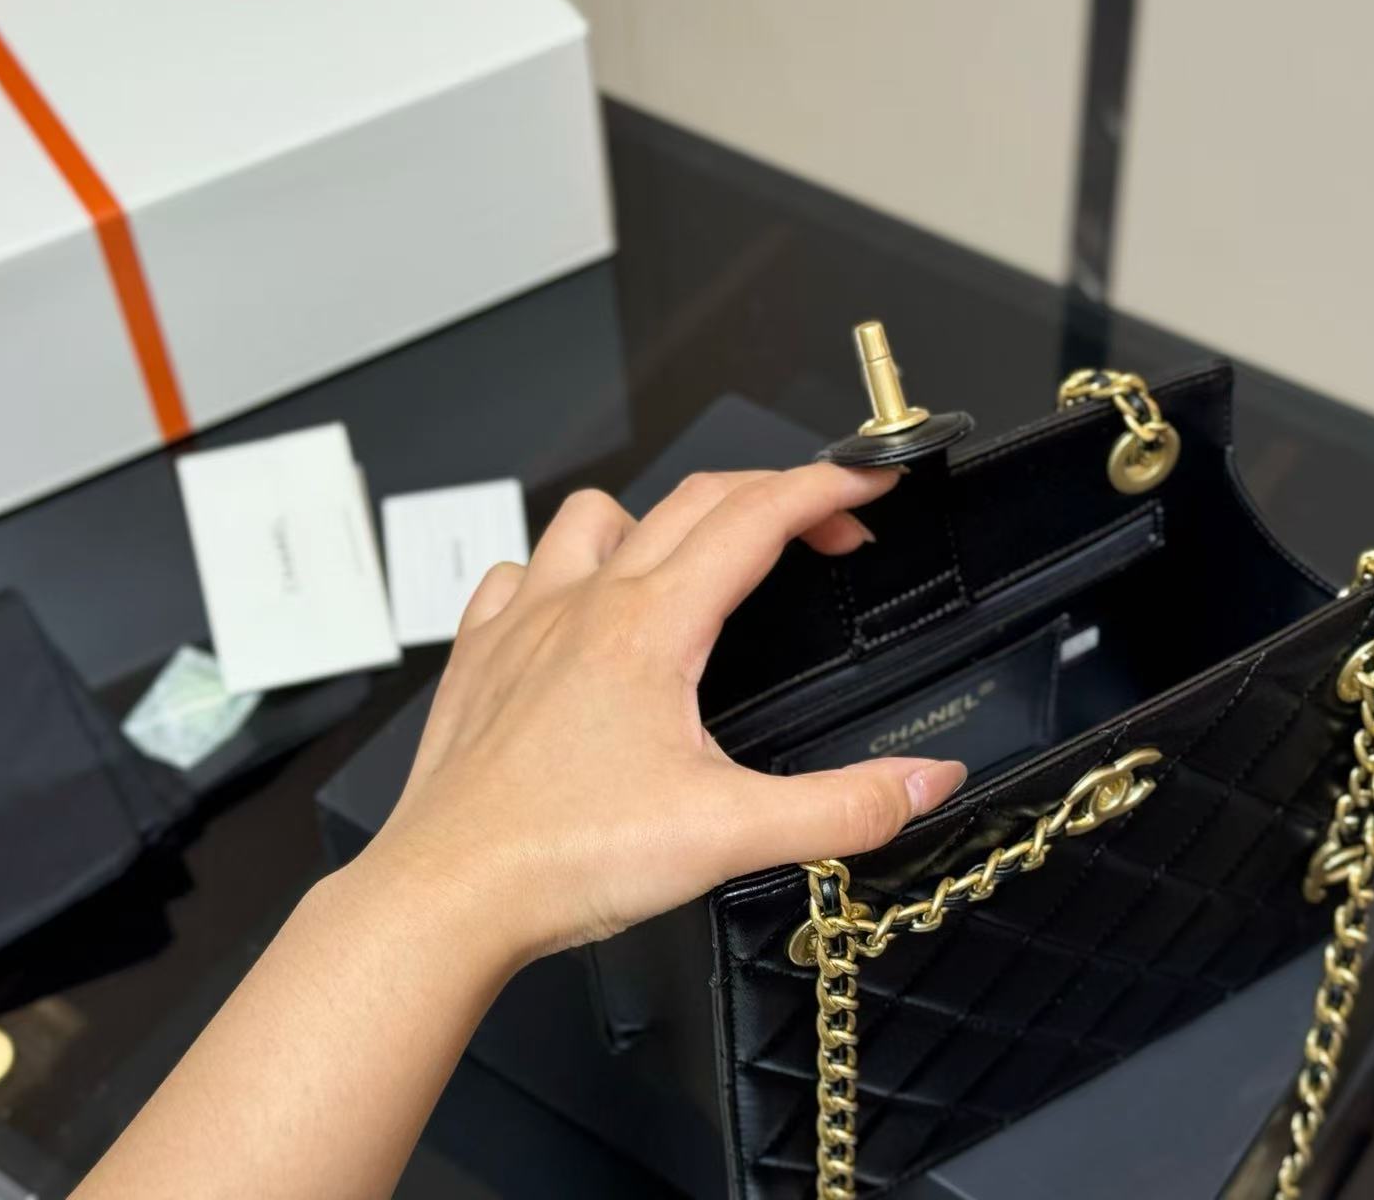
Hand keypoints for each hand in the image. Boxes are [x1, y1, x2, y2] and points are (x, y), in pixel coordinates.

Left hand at [363, 464, 968, 958]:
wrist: (447, 895)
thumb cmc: (563, 858)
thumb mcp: (729, 836)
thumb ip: (844, 807)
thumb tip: (926, 780)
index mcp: (651, 626)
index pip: (758, 517)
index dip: (829, 487)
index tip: (874, 479)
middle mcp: (585, 603)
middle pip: (694, 501)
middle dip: (775, 497)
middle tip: (826, 531)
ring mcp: (524, 622)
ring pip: (595, 518)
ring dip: (660, 521)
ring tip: (697, 563)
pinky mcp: (482, 657)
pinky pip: (520, 574)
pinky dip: (561, 571)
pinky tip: (578, 611)